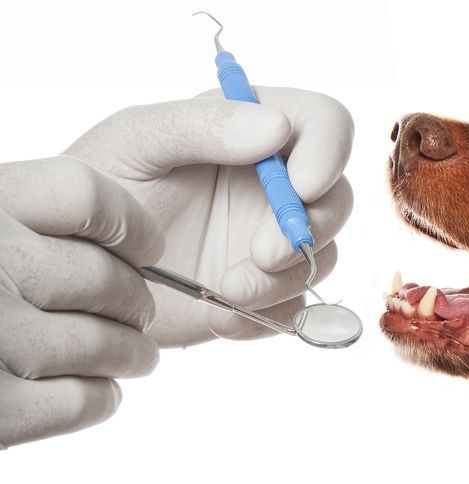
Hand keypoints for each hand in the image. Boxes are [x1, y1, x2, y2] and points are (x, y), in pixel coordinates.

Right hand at [0, 157, 162, 446]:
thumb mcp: (13, 210)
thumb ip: (93, 178)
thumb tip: (264, 137)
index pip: (86, 197)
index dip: (129, 227)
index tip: (145, 246)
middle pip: (114, 282)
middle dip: (137, 303)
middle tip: (137, 311)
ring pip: (110, 346)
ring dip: (126, 354)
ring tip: (124, 353)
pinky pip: (87, 402)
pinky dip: (98, 398)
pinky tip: (86, 389)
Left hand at [65, 87, 353, 346]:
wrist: (74, 269)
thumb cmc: (99, 188)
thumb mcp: (136, 140)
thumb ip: (203, 124)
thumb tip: (277, 129)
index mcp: (252, 130)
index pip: (324, 124)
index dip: (329, 152)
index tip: (300, 187)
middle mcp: (274, 185)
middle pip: (338, 198)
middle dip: (310, 230)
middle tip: (263, 254)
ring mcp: (271, 241)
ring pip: (323, 258)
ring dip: (284, 279)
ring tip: (226, 289)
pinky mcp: (263, 294)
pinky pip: (295, 310)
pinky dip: (266, 317)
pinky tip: (220, 315)